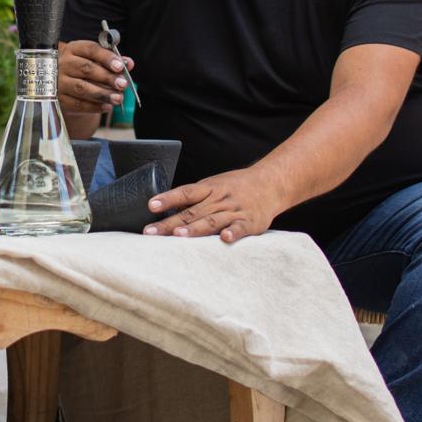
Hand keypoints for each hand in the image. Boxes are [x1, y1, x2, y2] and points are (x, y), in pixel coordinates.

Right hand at [58, 39, 133, 113]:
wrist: (62, 83)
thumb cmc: (83, 68)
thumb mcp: (96, 60)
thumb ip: (113, 61)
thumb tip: (129, 63)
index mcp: (74, 49)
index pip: (91, 50)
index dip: (106, 58)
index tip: (120, 66)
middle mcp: (64, 63)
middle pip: (86, 68)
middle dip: (106, 77)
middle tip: (122, 84)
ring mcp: (59, 82)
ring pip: (81, 88)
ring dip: (102, 94)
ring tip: (118, 98)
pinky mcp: (59, 99)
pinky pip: (77, 104)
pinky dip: (94, 107)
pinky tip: (107, 106)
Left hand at [142, 166, 284, 242]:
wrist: (271, 183)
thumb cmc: (236, 187)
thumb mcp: (213, 186)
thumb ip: (194, 200)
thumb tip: (168, 210)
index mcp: (209, 189)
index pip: (185, 193)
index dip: (168, 198)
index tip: (150, 205)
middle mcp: (219, 199)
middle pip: (192, 212)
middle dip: (170, 223)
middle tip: (151, 232)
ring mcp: (235, 210)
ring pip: (212, 220)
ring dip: (195, 229)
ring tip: (179, 235)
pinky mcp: (250, 222)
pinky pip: (241, 228)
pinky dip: (233, 233)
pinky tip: (224, 239)